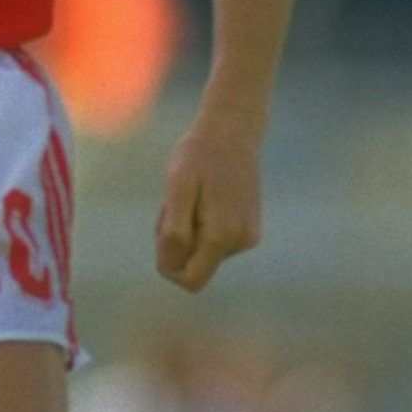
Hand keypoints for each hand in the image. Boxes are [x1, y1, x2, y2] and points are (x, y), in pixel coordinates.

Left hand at [153, 117, 261, 292]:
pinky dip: (202, 226)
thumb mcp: (176, 188)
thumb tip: (172, 265)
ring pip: (205, 253)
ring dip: (189, 232)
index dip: (168, 265)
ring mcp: (248, 236)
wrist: (232, 132)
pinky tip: (204, 198)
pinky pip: (216, 242)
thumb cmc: (198, 156)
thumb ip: (174, 231)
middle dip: (177, 243)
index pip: (190, 280)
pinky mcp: (250, 229)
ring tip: (191, 197)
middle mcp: (241, 242)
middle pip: (196, 266)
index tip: (162, 234)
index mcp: (222, 236)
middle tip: (174, 205)